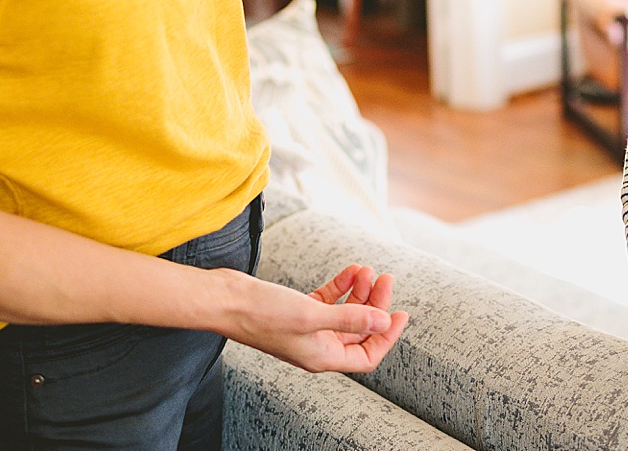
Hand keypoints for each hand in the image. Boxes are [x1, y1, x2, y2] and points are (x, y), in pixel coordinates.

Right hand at [225, 264, 408, 372]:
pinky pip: (328, 300)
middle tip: (385, 279)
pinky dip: (340, 286)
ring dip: (359, 292)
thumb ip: (349, 318)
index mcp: (322, 357)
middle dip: (374, 305)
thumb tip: (383, 322)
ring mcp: (307, 327)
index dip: (387, 336)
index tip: (402, 313)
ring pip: (344, 312)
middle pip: (358, 330)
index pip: (367, 355)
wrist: (225, 300)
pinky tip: (350, 270)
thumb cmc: (262, 313)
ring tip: (366, 269)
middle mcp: (317, 346)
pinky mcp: (297, 310)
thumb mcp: (311, 315)